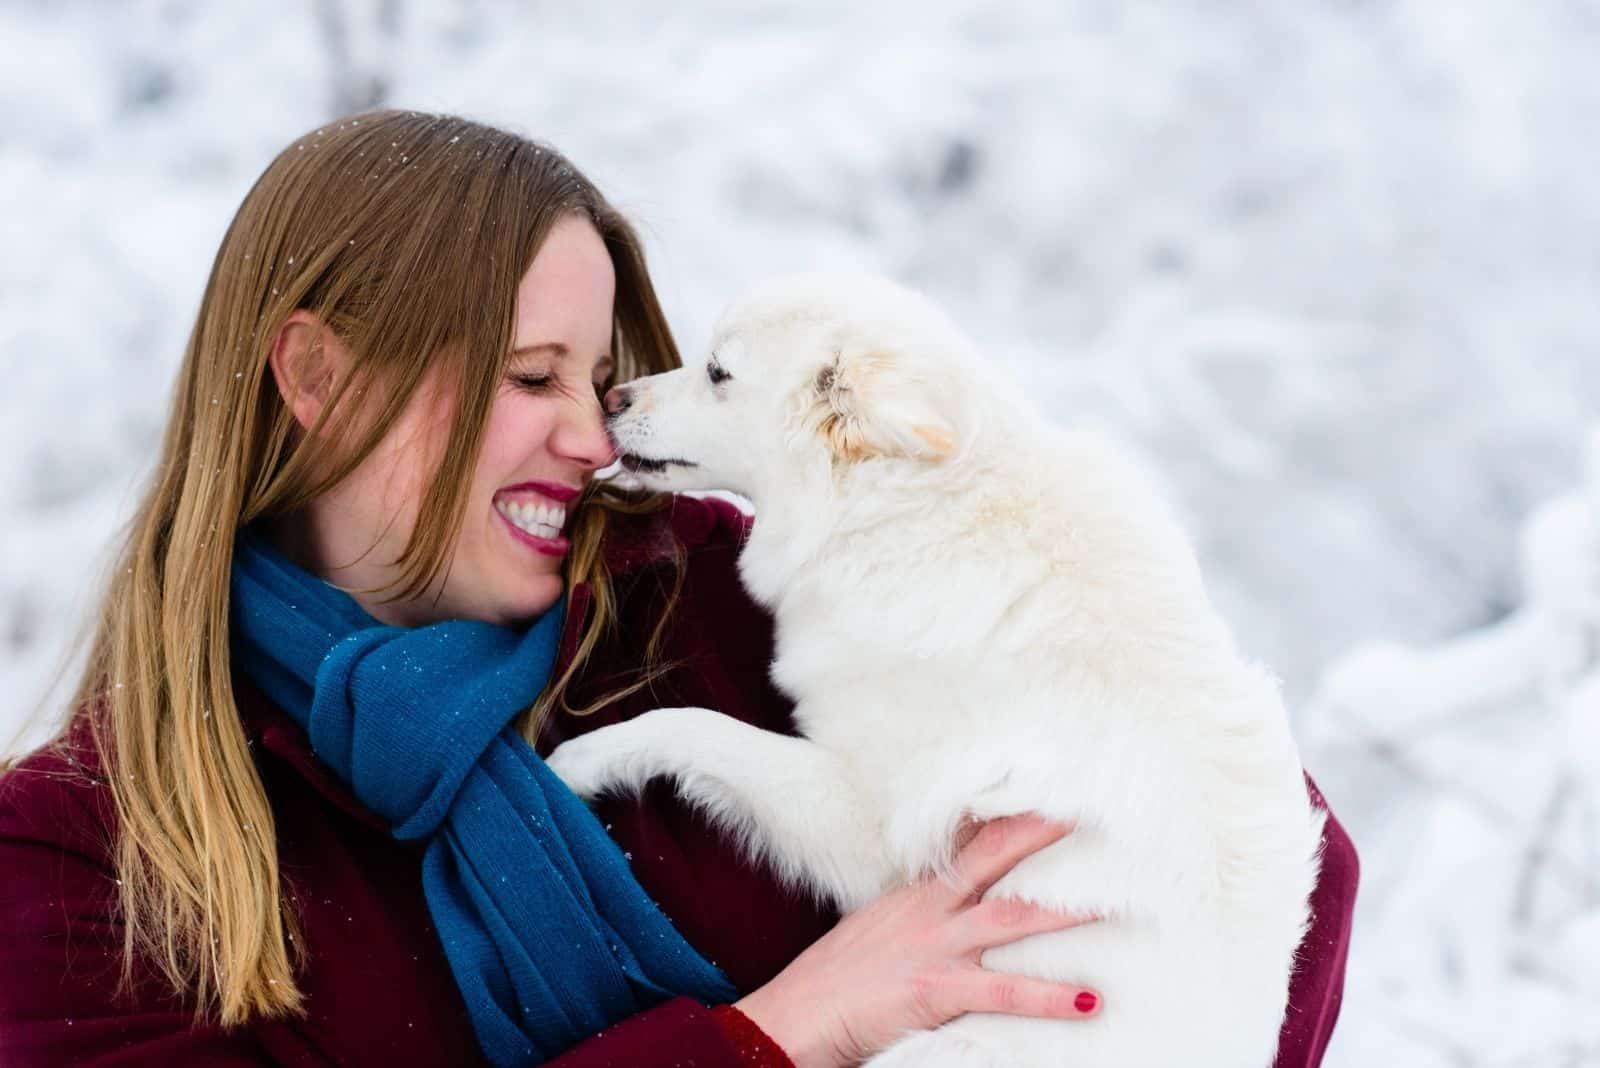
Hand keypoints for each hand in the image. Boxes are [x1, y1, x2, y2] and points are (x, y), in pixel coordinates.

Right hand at [733, 813, 1099, 1067]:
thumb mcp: (879, 933)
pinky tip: (1088, 1000)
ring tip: (1115, 904)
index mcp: (917, 896)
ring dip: (1066, 911)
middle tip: (1090, 811)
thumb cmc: (834, 983)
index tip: (1048, 792)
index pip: (971, 843)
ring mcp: (934, 946)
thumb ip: (918, 917)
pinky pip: (1003, 990)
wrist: (794, 1017)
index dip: (1010, 818)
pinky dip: (1049, 996)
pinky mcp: (934, 988)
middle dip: (1043, 832)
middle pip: (995, 858)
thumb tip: (951, 910)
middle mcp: (930, 911)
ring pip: (1011, 917)